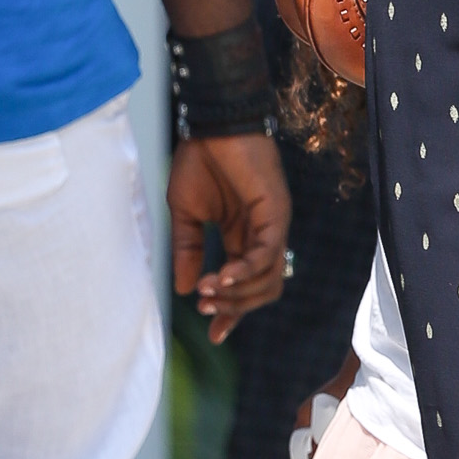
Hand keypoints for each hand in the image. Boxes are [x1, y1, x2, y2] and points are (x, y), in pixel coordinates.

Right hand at [169, 133, 291, 344]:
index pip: (246, 286)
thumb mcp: (185, 214)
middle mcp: (262, 236)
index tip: (213, 333)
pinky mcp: (276, 213)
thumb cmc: (199, 161)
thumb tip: (182, 289)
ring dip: (238, 293)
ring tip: (208, 291)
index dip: (232, 312)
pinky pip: (266, 253)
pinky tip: (220, 276)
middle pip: (262, 291)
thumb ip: (187, 249)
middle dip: (234, 307)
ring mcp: (273, 226)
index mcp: (243, 238)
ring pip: (268, 279)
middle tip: (205, 308)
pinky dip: (245, 270)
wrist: (210, 126)